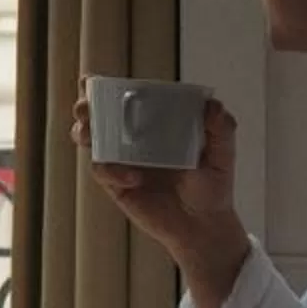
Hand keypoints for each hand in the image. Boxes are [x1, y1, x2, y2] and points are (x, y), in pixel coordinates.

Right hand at [72, 84, 250, 307]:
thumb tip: (212, 105)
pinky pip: (103, 171)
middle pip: (97, 115)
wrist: (204, 226)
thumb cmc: (212, 187)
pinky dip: (112, 170)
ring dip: (84, 132)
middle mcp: (133, 139)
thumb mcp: (222, 156)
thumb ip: (221, 129)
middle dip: (85, 107)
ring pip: (90, 140)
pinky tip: (133, 177)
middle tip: (86, 109)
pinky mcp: (117, 185)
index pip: (125, 98)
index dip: (102, 88)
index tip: (91, 81)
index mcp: (155, 123)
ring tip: (90, 134)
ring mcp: (122, 161)